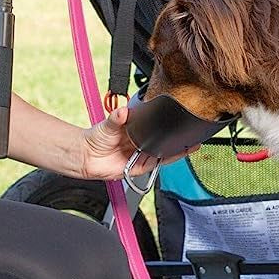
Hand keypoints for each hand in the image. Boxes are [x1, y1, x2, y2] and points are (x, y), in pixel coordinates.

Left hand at [75, 106, 196, 180]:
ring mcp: (142, 155)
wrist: (86, 157)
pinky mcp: (140, 167)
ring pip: (164, 153)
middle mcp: (141, 143)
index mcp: (136, 130)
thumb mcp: (108, 124)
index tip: (180, 117)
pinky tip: (178, 154)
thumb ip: (116, 118)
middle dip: (178, 138)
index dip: (168, 124)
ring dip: (178, 150)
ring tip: (191, 144)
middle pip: (163, 141)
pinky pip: (157, 164)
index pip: (155, 126)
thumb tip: (123, 112)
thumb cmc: (96, 139)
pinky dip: (167, 160)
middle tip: (192, 132)